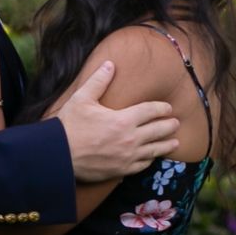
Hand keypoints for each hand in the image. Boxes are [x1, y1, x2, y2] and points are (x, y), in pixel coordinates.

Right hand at [56, 62, 181, 181]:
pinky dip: (150, 160)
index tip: (168, 108)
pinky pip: (142, 165)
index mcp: (123, 119)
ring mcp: (127, 157)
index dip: (161, 108)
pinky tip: (153, 157)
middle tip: (176, 123)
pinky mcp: (121, 171)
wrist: (59, 155)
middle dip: (169, 125)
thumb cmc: (69, 126)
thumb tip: (110, 64)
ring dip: (167, 145)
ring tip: (175, 142)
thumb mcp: (82, 98)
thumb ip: (98, 81)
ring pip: (154, 150)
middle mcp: (130, 139)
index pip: (150, 111)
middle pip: (158, 130)